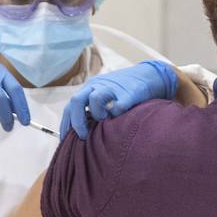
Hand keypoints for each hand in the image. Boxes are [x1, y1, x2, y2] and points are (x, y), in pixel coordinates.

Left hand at [61, 60, 178, 139]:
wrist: (149, 76)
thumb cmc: (124, 93)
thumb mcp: (105, 97)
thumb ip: (93, 110)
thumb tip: (81, 134)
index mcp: (89, 88)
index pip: (70, 106)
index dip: (67, 123)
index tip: (66, 139)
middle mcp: (98, 86)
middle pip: (76, 101)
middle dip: (77, 122)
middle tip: (83, 137)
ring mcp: (113, 88)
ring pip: (94, 99)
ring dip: (97, 114)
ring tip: (105, 122)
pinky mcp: (129, 93)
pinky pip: (118, 106)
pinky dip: (117, 114)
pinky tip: (121, 118)